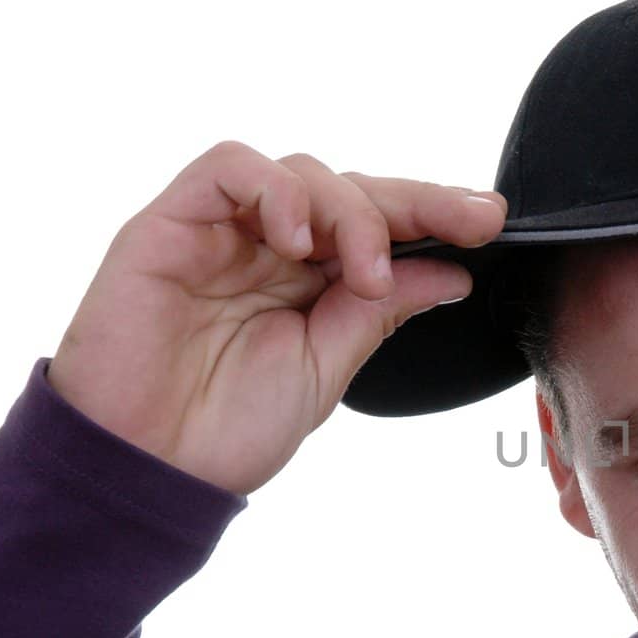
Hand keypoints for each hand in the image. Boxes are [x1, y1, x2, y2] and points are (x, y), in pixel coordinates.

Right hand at [47, 140, 505, 495]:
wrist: (147, 470)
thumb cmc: (224, 428)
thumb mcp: (328, 368)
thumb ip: (381, 312)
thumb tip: (451, 273)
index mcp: (310, 283)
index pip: (379, 227)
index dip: (434, 215)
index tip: (490, 221)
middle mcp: (269, 248)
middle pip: (351, 189)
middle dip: (417, 202)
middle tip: (467, 225)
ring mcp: (221, 232)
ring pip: (300, 172)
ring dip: (349, 210)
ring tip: (364, 273)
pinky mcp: (168, 223)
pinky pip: (227, 168)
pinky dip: (275, 190)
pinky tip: (297, 241)